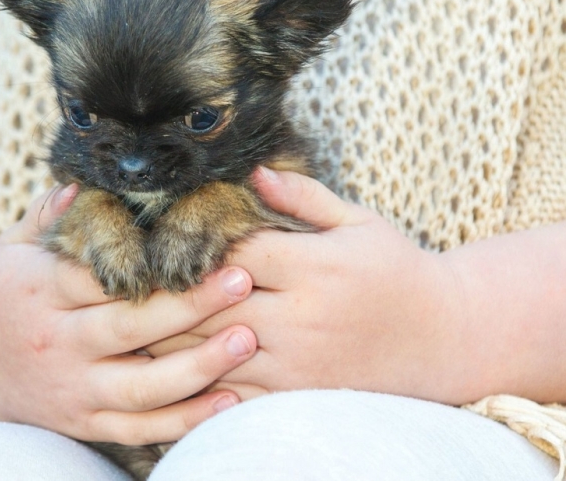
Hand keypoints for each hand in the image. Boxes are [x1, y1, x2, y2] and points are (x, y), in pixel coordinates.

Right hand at [0, 184, 258, 444]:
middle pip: (126, 328)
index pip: (97, 276)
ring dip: (197, 367)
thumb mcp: (12, 245)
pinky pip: (139, 429)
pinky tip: (229, 401)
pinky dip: (185, 421)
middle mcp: (54, 342)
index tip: (200, 245)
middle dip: (188, 307)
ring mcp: (70, 389)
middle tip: (240, 281)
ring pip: (140, 387)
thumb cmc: (3, 293)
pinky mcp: (83, 423)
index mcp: (37, 290)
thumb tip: (87, 180)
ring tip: (247, 340)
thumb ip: (48, 212)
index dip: (150, 264)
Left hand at [147, 168, 472, 404]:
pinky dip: (197, 381)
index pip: (235, 252)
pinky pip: (233, 394)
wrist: (443, 338)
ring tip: (128, 323)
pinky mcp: (297, 396)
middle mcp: (303, 316)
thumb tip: (254, 171)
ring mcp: (298, 362)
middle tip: (124, 283)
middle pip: (211, 304)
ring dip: (169, 339)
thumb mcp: (359, 222)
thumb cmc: (395, 271)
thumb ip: (303, 197)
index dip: (194, 246)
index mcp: (315, 266)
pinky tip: (169, 367)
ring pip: (212, 352)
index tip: (159, 240)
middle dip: (166, 294)